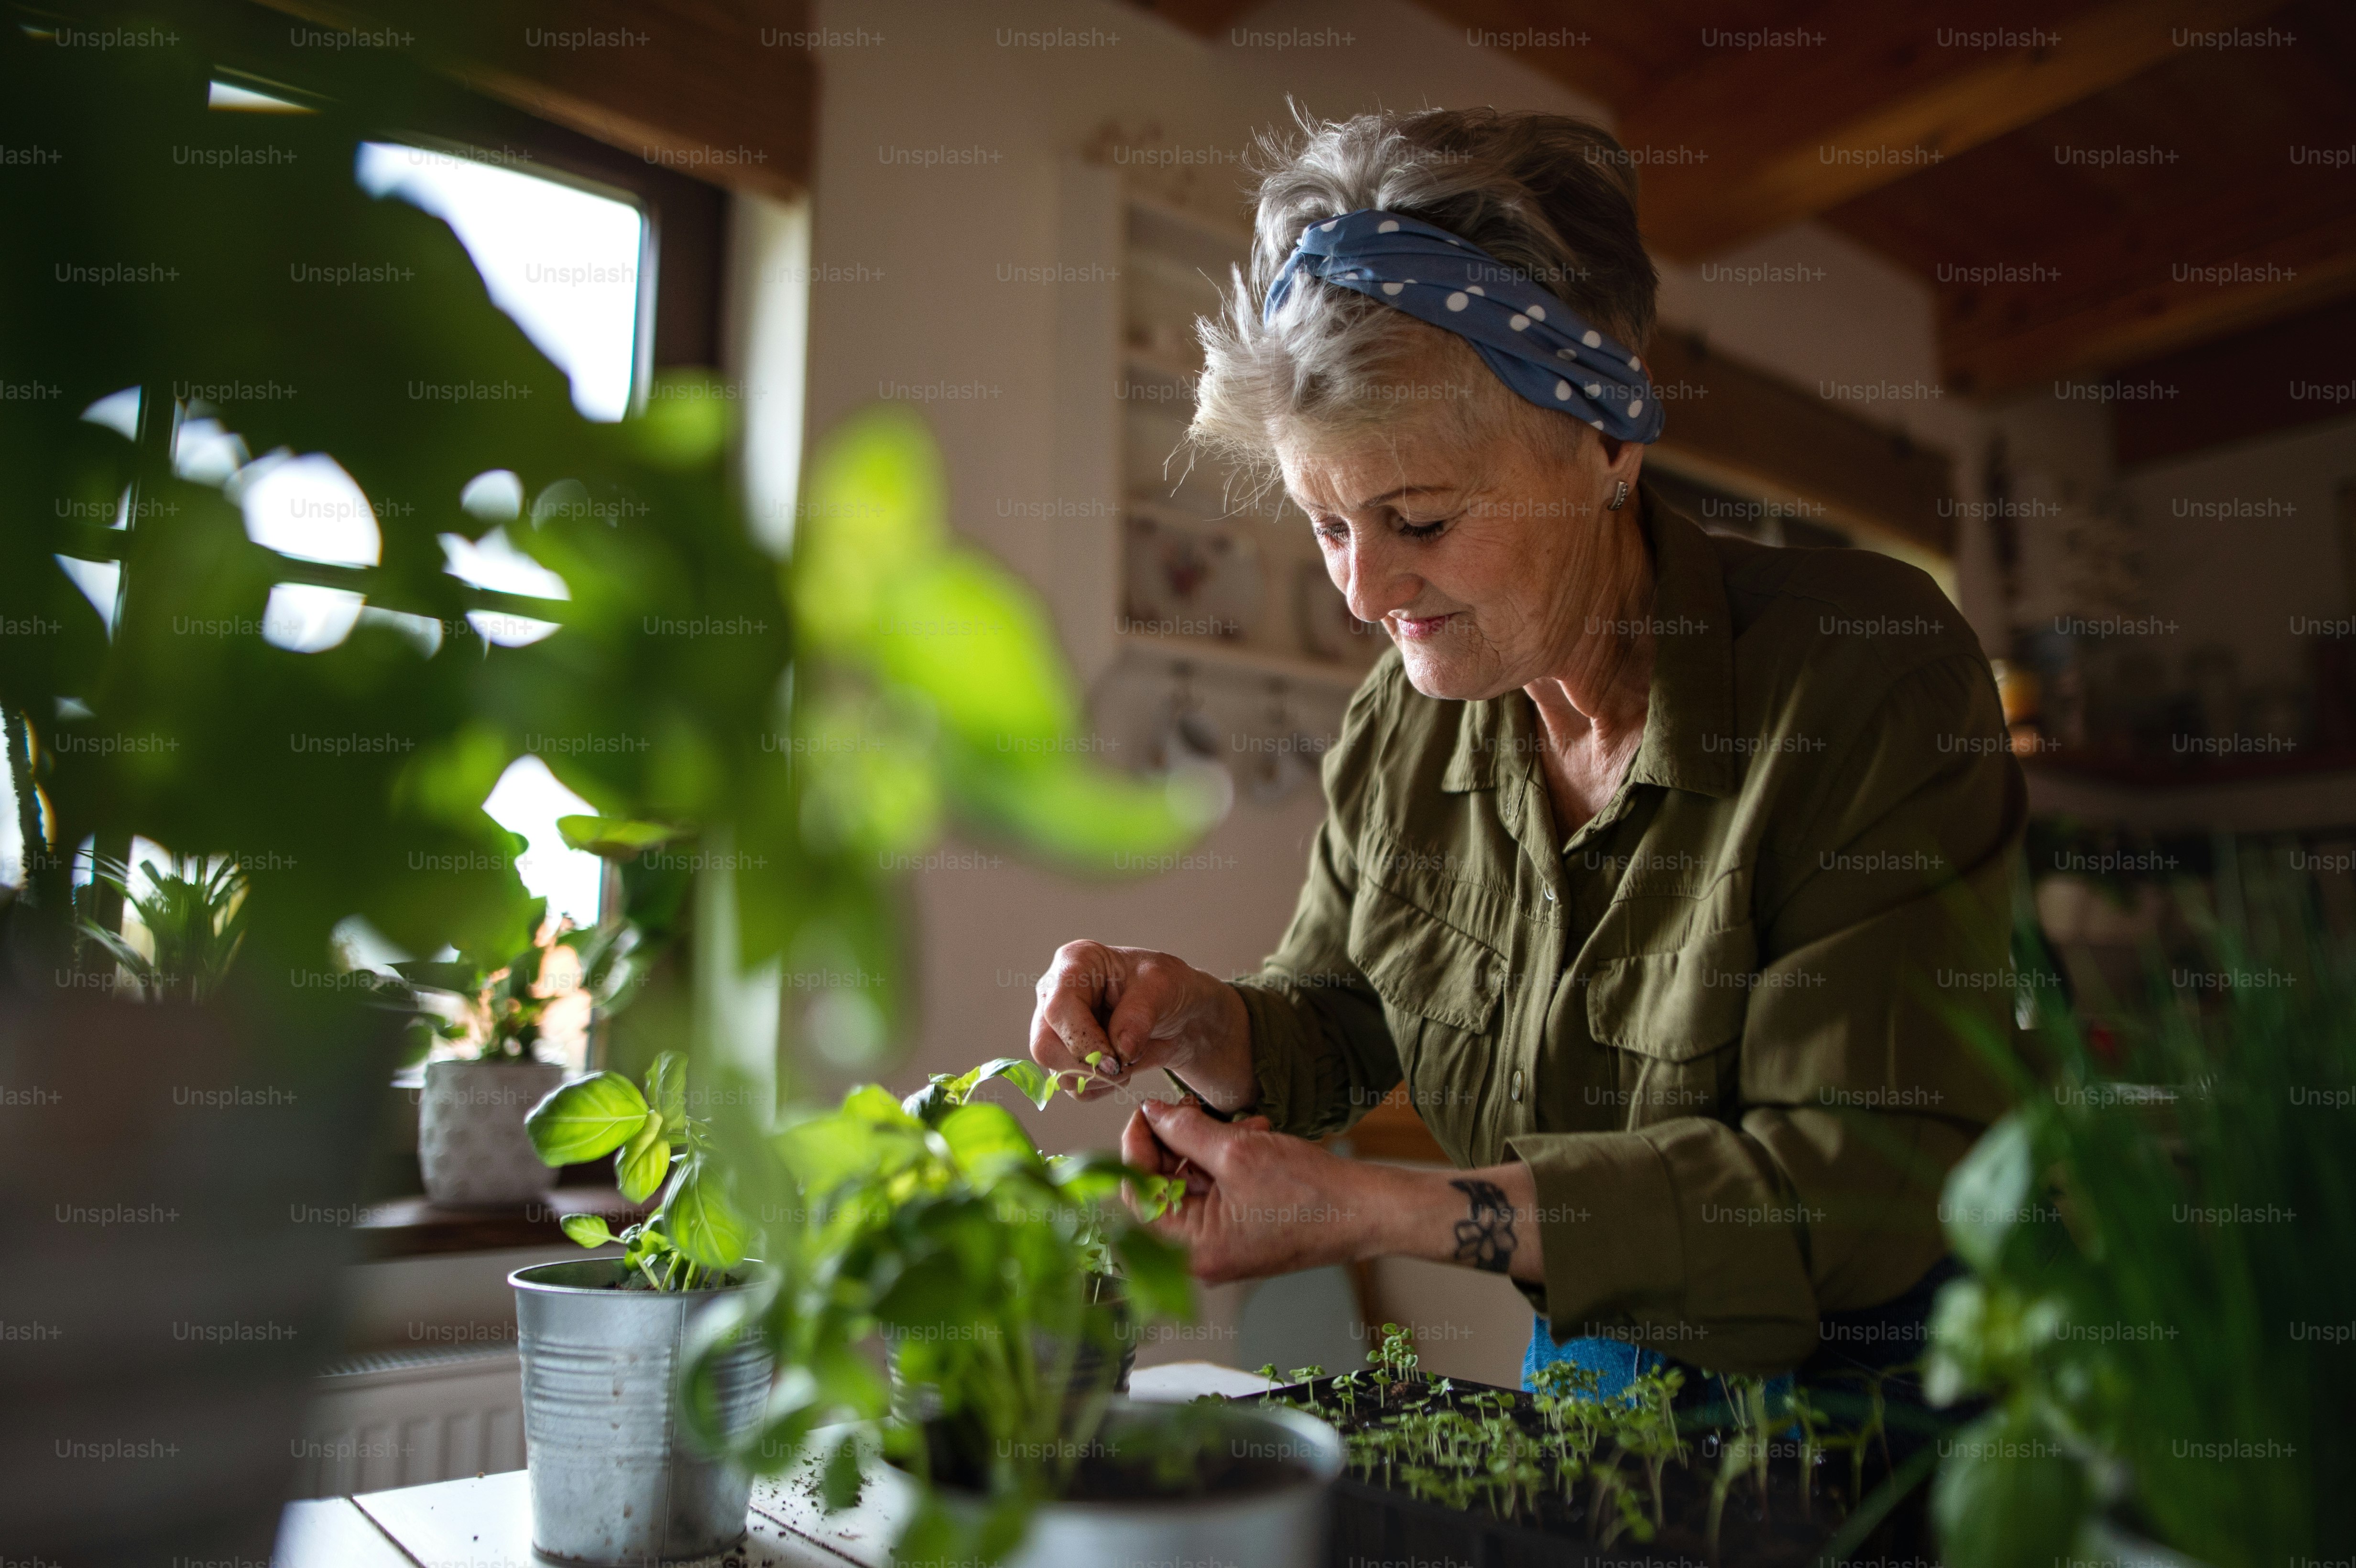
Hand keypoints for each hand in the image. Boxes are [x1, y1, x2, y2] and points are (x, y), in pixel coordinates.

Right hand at [1028, 941, 1253, 1108]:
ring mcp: (1058, 1029)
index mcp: (1074, 964)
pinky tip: (1121, 1069)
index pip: (1059, 1009)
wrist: (1178, 1013)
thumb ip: (1139, 1016)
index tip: (1115, 1060)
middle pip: (1045, 1046)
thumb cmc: (1166, 986)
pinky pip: (1072, 1087)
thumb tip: (1119, 1051)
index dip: (1083, 1040)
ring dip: (1098, 1078)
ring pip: (1057, 1072)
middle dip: (1088, 1065)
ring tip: (1128, 1060)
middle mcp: (1056, 996)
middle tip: (1123, 1065)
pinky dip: (1100, 1087)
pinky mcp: (1066, 1056)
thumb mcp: (1162, 987)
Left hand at [1121, 1098, 1385, 1282]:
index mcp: (1190, 1250)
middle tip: (1194, 1106)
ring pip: (1192, 1184)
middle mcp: (1199, 1256)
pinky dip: (1229, 1159)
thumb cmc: (1309, 1193)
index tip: (1147, 1111)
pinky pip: (1217, 1191)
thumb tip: (1151, 1113)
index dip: (1138, 1146)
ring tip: (1247, 1124)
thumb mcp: (1237, 1151)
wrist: (1366, 1212)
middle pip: (1163, 1188)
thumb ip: (1185, 1131)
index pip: (1138, 1194)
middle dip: (1180, 1142)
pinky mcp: (1239, 1232)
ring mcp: (1220, 1246)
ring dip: (1210, 1145)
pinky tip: (1256, 1135)